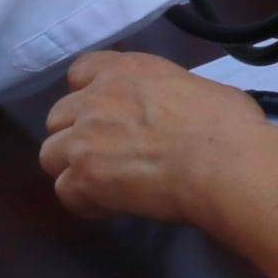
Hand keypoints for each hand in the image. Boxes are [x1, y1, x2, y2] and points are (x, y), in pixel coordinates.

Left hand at [41, 48, 277, 223]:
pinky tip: (113, 207)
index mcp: (125, 70)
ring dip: (73, 170)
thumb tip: (180, 117)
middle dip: (77, 136)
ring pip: (50, 155)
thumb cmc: (227, 124)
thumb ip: (167, 97)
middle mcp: (96, 97)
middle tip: (108, 157)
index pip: (80, 72)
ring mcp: (84, 137)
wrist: (224, 161)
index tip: (106, 115)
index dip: (88, 96)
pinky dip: (86, 203)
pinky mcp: (83, 176)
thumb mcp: (197, 88)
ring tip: (105, 186)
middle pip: (58, 117)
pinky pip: (65, 193)